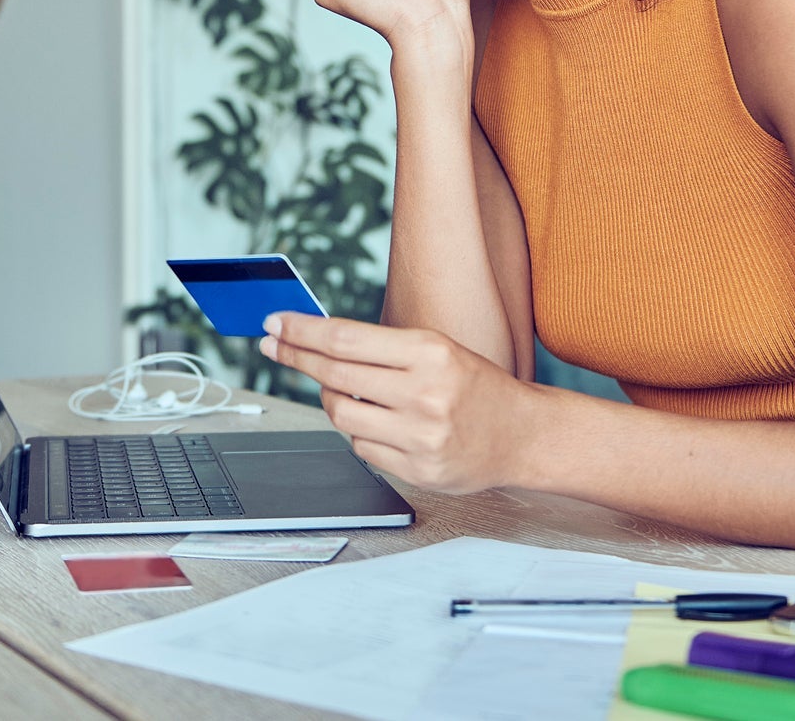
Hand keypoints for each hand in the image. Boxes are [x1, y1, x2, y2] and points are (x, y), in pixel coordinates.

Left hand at [261, 313, 534, 493]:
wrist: (521, 435)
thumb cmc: (474, 386)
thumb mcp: (437, 350)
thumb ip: (382, 348)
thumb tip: (316, 341)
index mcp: (429, 353)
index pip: (346, 338)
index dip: (302, 331)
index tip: (274, 324)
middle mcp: (425, 393)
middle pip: (335, 375)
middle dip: (296, 357)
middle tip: (273, 346)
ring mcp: (421, 436)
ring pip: (341, 414)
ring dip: (331, 399)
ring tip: (344, 390)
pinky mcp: (418, 470)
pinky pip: (361, 448)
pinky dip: (359, 433)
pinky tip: (377, 423)